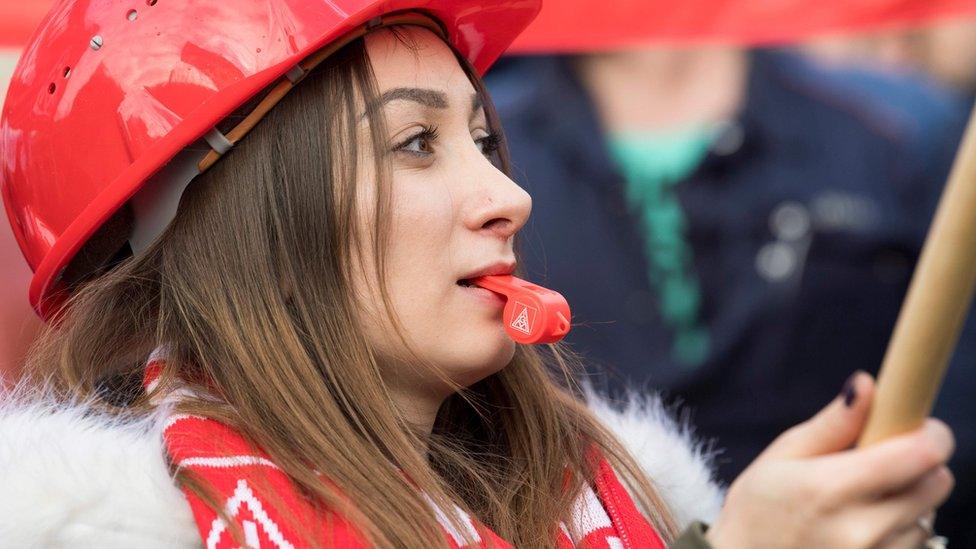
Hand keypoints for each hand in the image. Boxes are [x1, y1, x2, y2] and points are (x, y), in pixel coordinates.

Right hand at [706, 372, 953, 548]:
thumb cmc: (757, 510)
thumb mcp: (781, 457)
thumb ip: (832, 424)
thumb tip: (865, 384)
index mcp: (832, 488)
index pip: (921, 454)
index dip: (930, 433)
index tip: (917, 426)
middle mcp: (861, 529)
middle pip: (937, 483)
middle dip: (920, 464)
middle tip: (885, 461)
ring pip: (928, 515)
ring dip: (909, 501)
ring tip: (865, 501)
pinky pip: (915, 545)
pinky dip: (900, 531)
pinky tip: (865, 529)